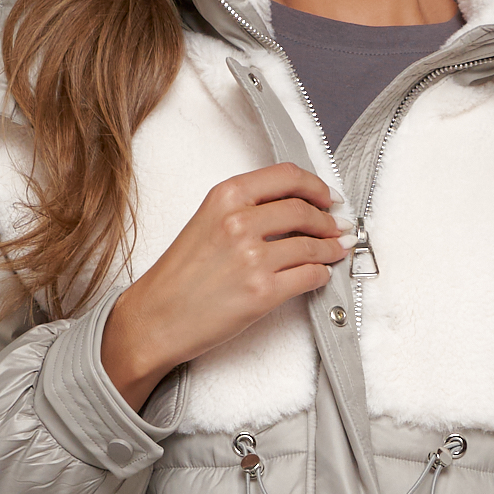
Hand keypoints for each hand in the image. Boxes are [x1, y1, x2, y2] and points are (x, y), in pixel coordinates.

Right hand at [100, 164, 351, 409]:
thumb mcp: (206, 222)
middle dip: (328, 220)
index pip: (286, 176)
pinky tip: (320, 275)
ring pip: (312, 246)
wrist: (156, 317)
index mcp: (225, 196)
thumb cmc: (179, 275)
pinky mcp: (263, 292)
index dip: (316, 186)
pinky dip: (322, 275)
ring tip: (336, 251)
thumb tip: (294, 206)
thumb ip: (246, 208)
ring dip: (331, 249)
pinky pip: (309, 277)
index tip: (327, 197)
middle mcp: (240, 222)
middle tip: (337, 227)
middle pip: (304, 210)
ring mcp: (253, 258)